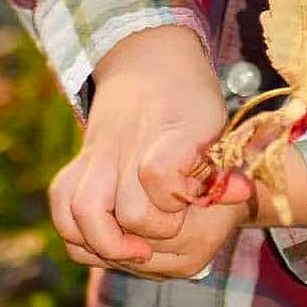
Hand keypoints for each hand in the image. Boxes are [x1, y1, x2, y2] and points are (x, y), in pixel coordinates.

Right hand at [49, 26, 247, 269]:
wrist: (149, 58)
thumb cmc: (189, 97)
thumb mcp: (216, 124)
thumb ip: (224, 165)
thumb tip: (244, 195)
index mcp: (168, 131)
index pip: (159, 174)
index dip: (175, 198)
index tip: (191, 196)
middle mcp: (127, 144)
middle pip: (128, 210)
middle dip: (153, 231)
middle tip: (170, 227)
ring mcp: (98, 154)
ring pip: (83, 212)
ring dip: (108, 243)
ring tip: (135, 249)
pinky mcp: (80, 162)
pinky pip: (62, 205)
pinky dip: (77, 233)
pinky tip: (103, 240)